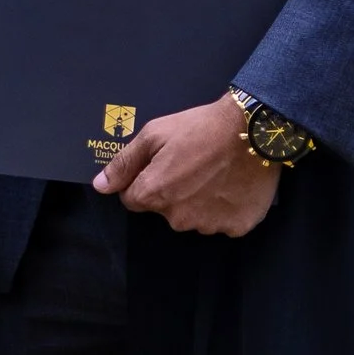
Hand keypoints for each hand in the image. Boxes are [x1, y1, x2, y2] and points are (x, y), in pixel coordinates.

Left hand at [93, 95, 282, 234]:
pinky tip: (233, 185)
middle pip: (165, 210)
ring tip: (216, 172)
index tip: (163, 165)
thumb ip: (124, 163)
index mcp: (154, 194)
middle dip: (173, 192)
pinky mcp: (237, 227)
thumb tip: (101, 186)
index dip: (144, 181)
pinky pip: (224, 222)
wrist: (253, 129)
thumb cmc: (201, 127)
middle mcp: (178, 218)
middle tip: (193, 164)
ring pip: (195, 217)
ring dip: (200, 201)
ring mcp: (209, 225)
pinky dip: (226, 208)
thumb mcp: (154, 134)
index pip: (133, 200)